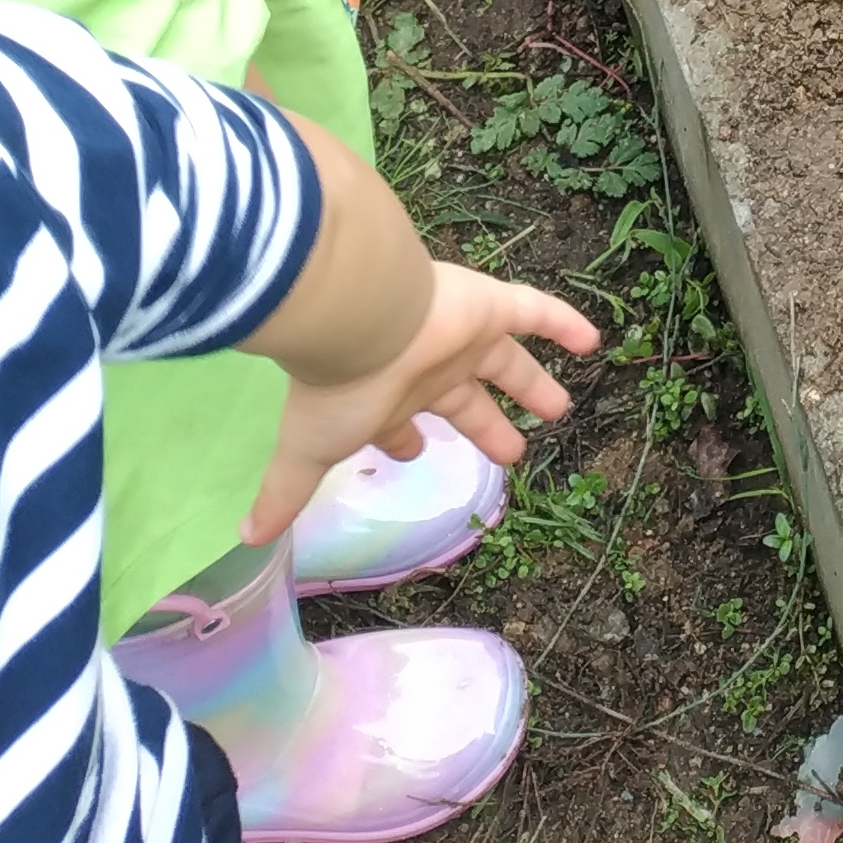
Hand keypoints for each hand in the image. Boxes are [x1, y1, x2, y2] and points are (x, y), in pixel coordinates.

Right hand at [245, 257, 598, 544]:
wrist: (359, 315)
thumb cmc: (338, 389)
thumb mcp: (309, 451)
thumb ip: (284, 492)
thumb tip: (246, 537)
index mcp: (390, 402)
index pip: (404, 426)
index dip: (411, 442)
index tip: (418, 453)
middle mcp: (429, 368)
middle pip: (467, 401)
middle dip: (487, 426)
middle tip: (516, 452)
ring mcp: (462, 336)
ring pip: (507, 361)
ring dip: (534, 384)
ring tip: (563, 408)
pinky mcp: (491, 305)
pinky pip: (540, 310)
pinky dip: (567, 323)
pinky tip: (596, 340)